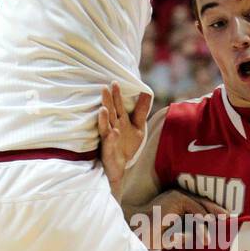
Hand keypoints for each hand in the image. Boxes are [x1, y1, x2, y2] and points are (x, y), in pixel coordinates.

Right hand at [98, 83, 151, 198]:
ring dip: (103, 118)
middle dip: (107, 101)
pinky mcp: (108, 150)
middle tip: (103, 88)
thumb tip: (147, 92)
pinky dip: (112, 138)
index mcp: (120, 120)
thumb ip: (141, 110)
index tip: (115, 82)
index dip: (117, 94)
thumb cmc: (126, 145)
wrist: (120, 167)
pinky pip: (110, 143)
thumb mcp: (138, 126)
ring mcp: (109, 139)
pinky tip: (114, 132)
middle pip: (110, 113)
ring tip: (103, 109)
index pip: (118, 105)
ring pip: (105, 126)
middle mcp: (112, 127)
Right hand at [134, 189, 227, 250]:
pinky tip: (205, 229)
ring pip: (198, 209)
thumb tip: (205, 239)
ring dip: (205, 225)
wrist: (133, 230)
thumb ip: (187, 234)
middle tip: (231, 219)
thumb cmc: (150, 235)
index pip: (199, 206)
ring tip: (210, 239)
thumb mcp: (173, 236)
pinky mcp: (175, 199)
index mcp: (178, 204)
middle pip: (202, 203)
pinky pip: (192, 209)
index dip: (213, 212)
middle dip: (217, 212)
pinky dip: (198, 220)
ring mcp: (176, 196)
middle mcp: (178, 197)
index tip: (226, 219)